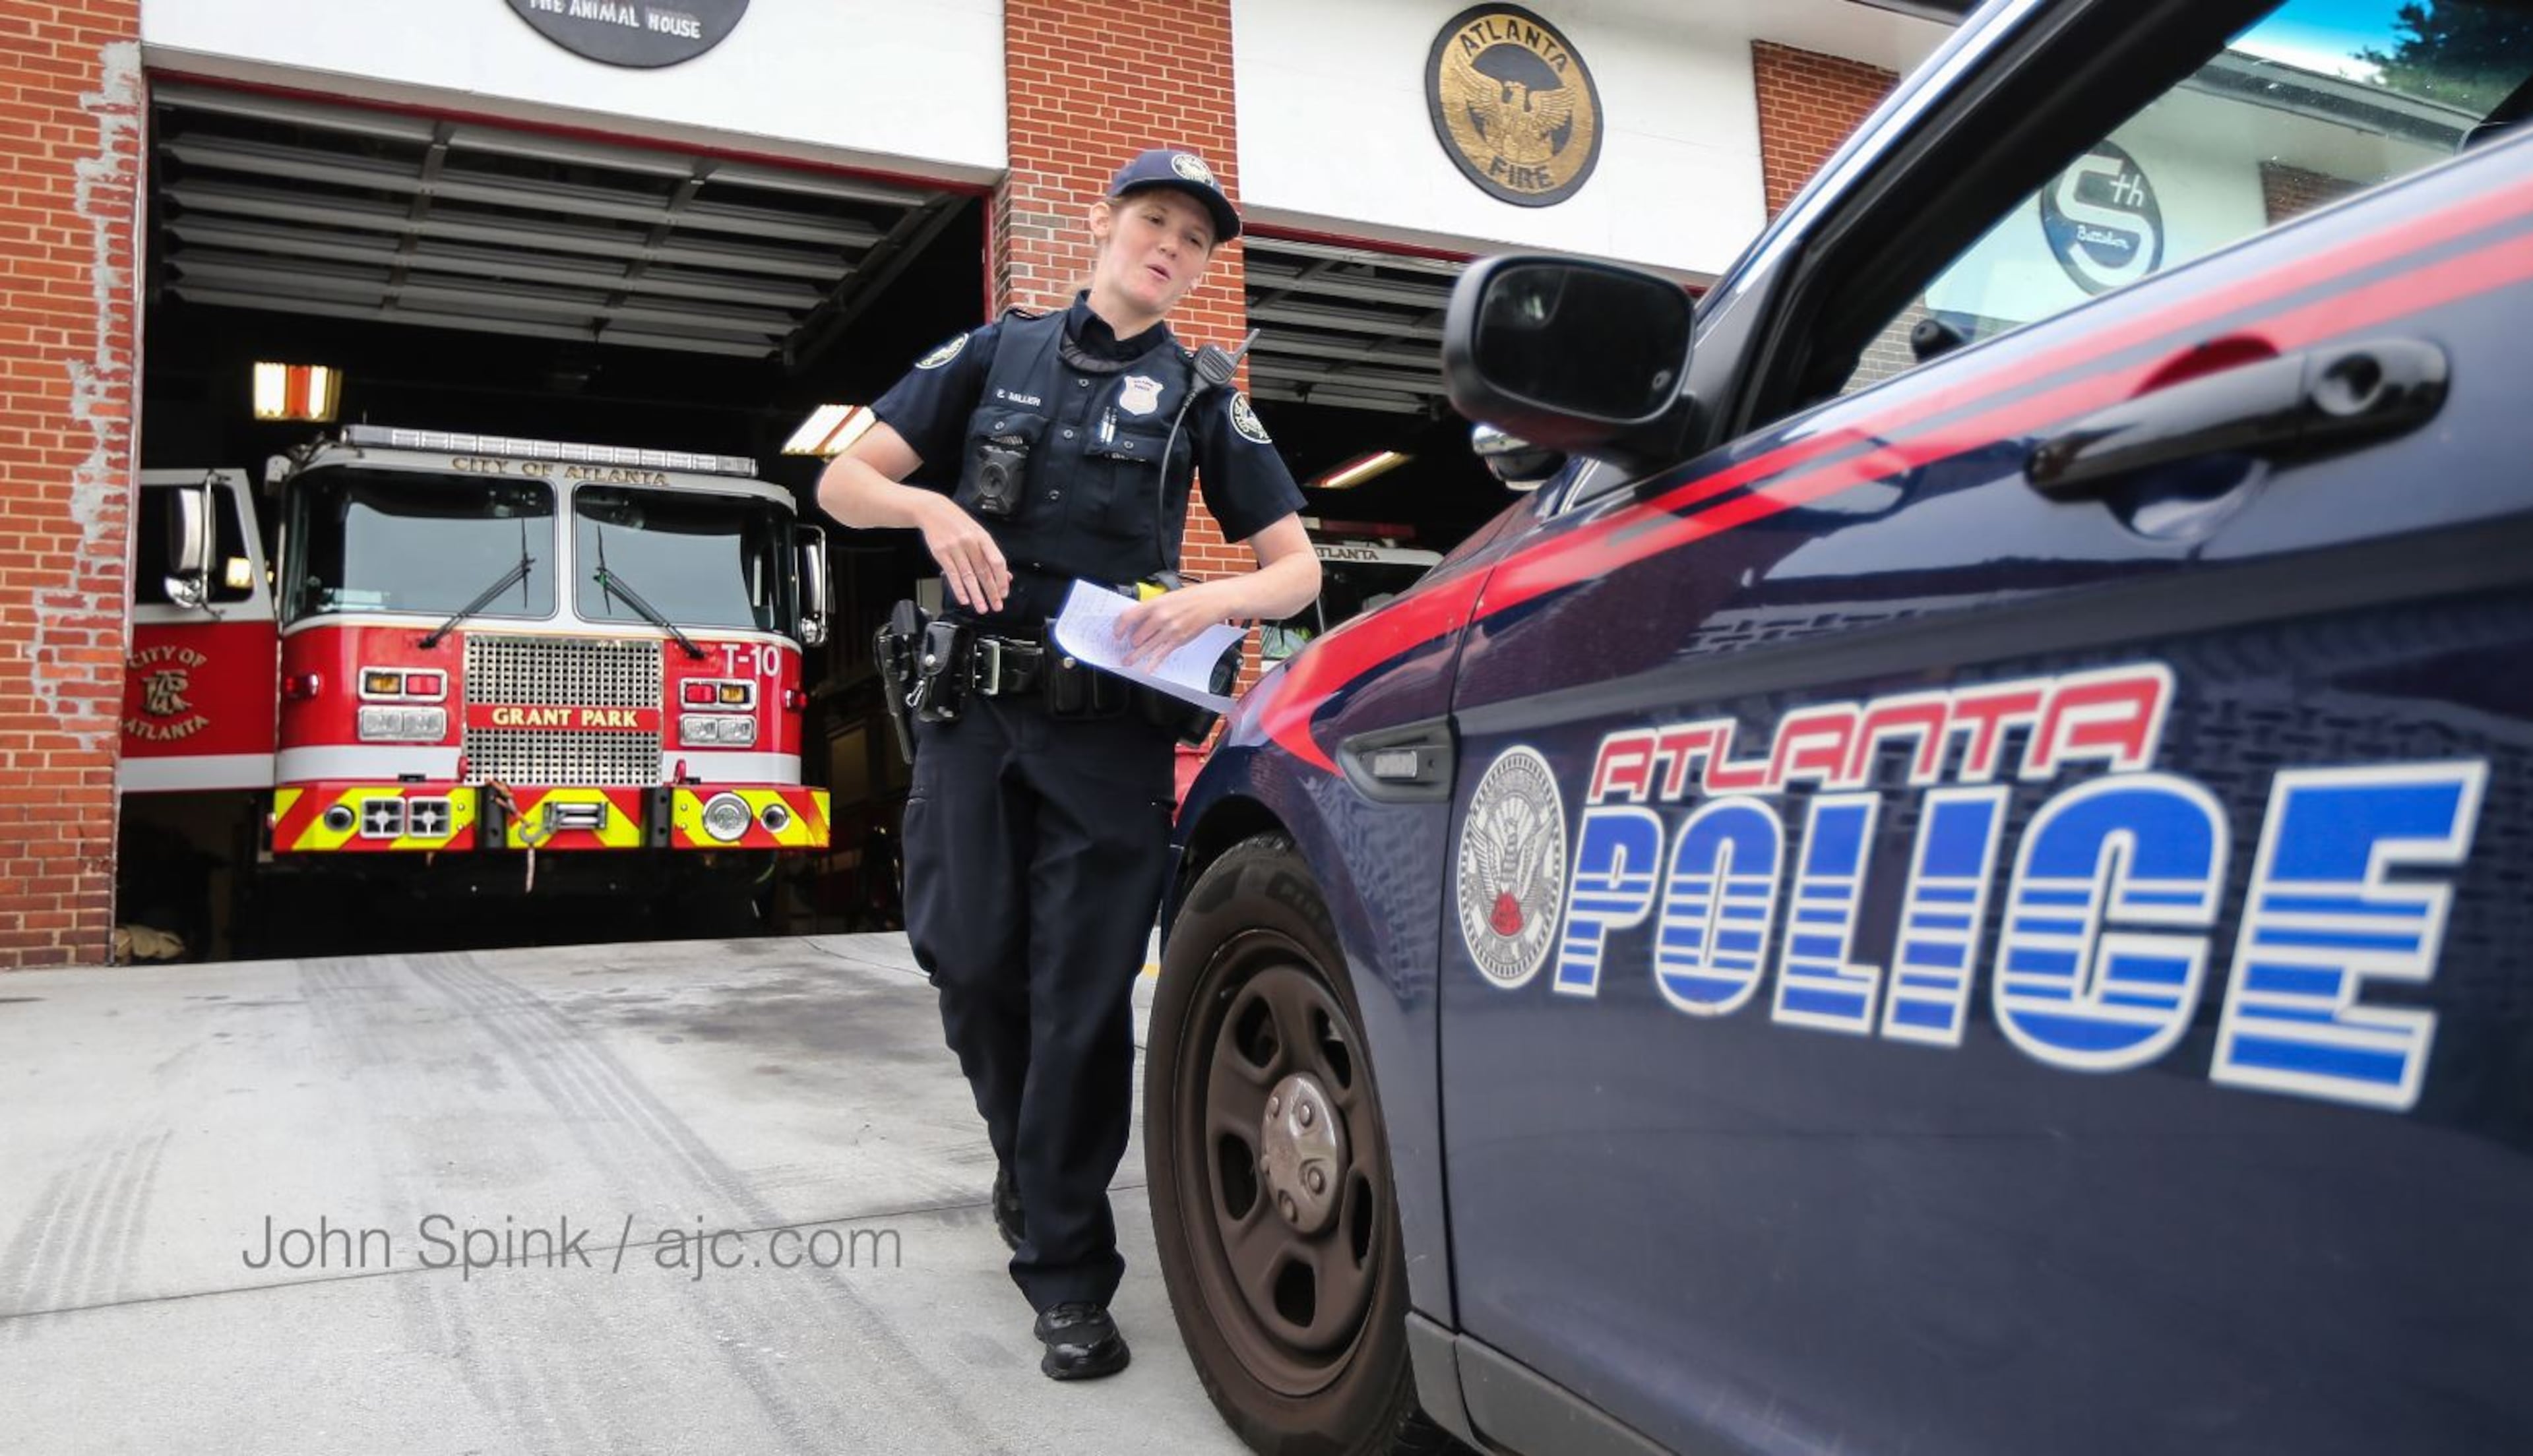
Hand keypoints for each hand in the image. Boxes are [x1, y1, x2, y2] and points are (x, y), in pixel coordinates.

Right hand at [917, 496, 1008, 612]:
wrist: (934, 511)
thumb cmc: (958, 523)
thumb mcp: (978, 533)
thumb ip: (990, 554)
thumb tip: (1004, 575)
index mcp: (982, 537)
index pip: (997, 561)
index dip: (1001, 579)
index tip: (1004, 592)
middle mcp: (970, 542)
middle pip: (983, 571)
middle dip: (991, 592)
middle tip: (996, 605)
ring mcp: (955, 548)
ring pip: (968, 576)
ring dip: (976, 595)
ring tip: (982, 607)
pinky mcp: (941, 554)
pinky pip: (952, 574)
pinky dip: (959, 589)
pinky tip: (964, 599)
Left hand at [1115, 581, 1233, 670]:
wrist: (1211, 601)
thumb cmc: (1190, 598)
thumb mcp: (1167, 597)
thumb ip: (1152, 608)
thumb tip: (1138, 619)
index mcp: (1155, 604)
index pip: (1128, 617)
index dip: (1119, 627)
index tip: (1117, 633)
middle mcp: (1160, 617)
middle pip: (1136, 636)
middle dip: (1131, 643)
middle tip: (1129, 645)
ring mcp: (1169, 630)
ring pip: (1145, 647)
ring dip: (1134, 656)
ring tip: (1127, 661)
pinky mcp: (1178, 640)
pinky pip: (1161, 655)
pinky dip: (1152, 664)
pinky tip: (1146, 669)